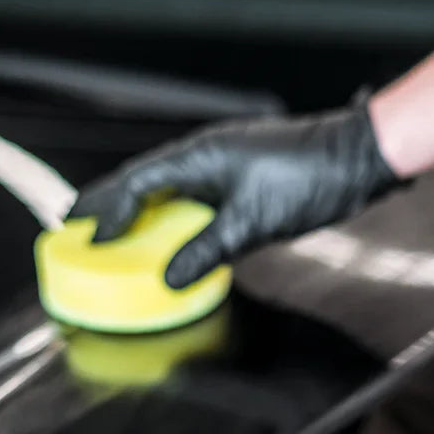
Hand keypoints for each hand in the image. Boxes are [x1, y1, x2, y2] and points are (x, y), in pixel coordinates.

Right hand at [68, 105, 397, 287]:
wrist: (359, 158)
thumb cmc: (310, 180)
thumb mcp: (254, 223)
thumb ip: (208, 250)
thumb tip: (170, 278)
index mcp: (200, 158)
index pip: (138, 184)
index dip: (109, 212)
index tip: (85, 238)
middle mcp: (206, 155)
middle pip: (144, 179)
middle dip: (109, 201)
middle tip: (73, 222)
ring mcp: (225, 162)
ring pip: (168, 186)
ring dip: (139, 206)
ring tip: (111, 228)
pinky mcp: (244, 176)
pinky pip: (194, 194)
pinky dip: (173, 213)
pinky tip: (171, 231)